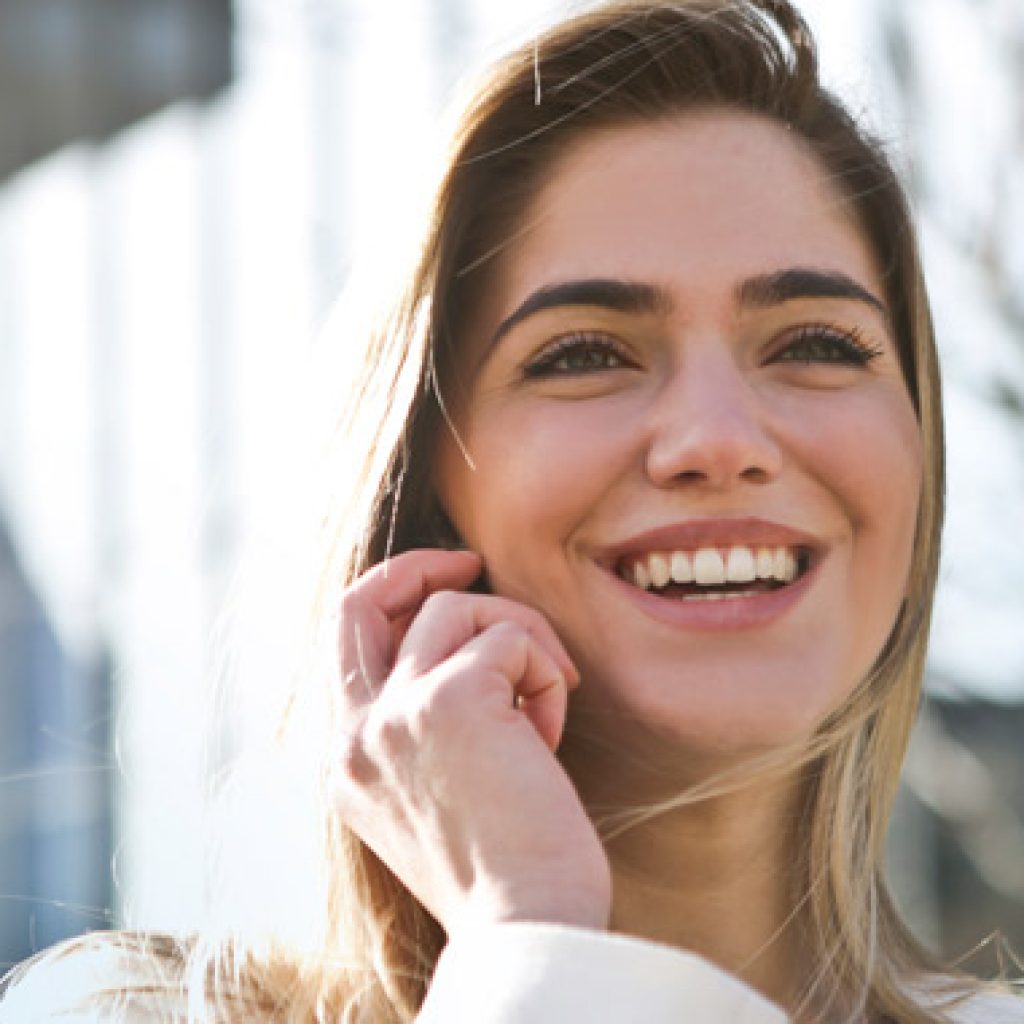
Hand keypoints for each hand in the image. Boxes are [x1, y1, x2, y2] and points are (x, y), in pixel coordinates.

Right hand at [330, 548, 611, 937]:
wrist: (527, 926)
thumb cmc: (503, 865)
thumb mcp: (434, 793)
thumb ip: (420, 724)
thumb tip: (463, 644)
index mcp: (347, 760)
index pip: (345, 644)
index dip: (393, 601)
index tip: (447, 587)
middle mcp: (355, 734)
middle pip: (359, 600)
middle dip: (416, 566)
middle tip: (471, 562)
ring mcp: (394, 714)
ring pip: (457, 608)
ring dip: (519, 637)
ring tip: (546, 699)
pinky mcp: (451, 701)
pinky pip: (511, 639)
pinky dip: (543, 672)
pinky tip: (550, 733)